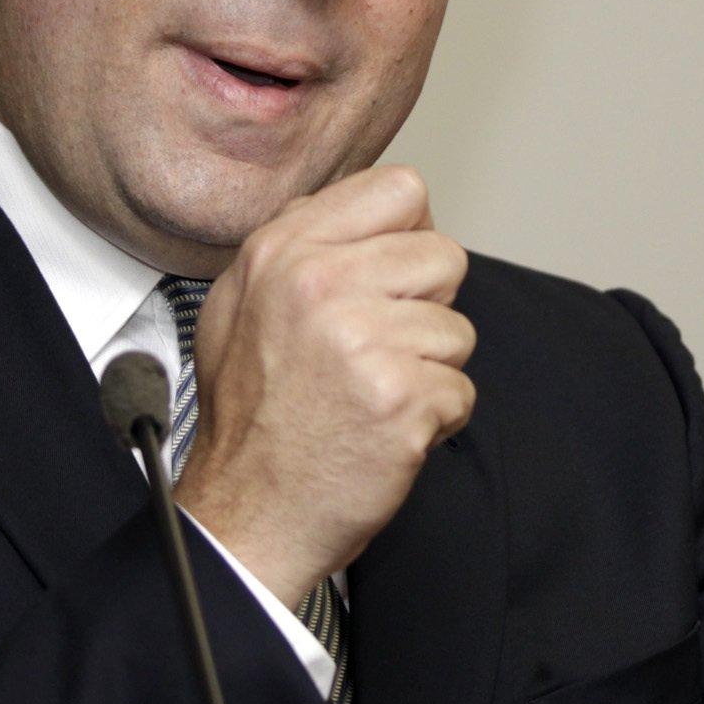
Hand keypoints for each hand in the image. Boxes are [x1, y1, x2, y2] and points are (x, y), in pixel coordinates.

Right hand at [173, 164, 474, 608]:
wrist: (249, 514)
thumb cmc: (251, 416)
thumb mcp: (241, 301)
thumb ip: (301, 243)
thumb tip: (361, 207)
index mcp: (286, 250)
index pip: (401, 189)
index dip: (409, 234)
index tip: (392, 275)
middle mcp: (323, 285)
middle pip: (444, 256)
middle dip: (426, 307)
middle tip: (379, 349)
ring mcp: (364, 342)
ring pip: (458, 329)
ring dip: (430, 369)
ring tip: (374, 393)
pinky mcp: (401, 399)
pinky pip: (461, 390)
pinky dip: (434, 418)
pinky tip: (385, 429)